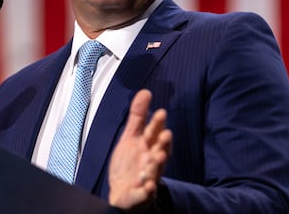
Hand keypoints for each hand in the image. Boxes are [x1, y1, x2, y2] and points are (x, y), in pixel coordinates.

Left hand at [108, 89, 171, 212]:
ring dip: (157, 164)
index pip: (154, 133)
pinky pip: (145, 194)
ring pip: (155, 171)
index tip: (161, 113)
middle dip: (163, 143)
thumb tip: (146, 92)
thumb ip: (138, 116)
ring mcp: (148, 178)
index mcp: (149, 146)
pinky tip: (148, 186)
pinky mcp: (142, 195)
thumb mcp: (131, 136)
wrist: (123, 192)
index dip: (157, 124)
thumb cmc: (130, 164)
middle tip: (165, 134)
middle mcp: (151, 161)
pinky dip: (147, 191)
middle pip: (160, 151)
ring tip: (158, 156)